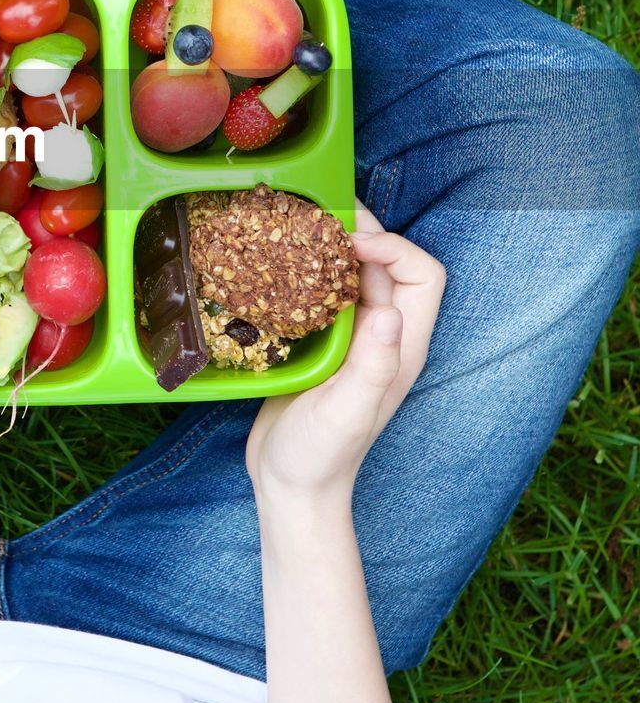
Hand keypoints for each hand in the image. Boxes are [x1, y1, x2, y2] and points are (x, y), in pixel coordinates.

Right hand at [246, 203, 444, 503]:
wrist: (291, 488)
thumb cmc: (321, 456)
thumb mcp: (346, 412)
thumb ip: (373, 364)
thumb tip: (391, 312)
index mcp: (402, 348)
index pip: (423, 275)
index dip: (394, 247)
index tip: (349, 242)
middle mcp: (385, 336)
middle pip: (390, 264)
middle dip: (362, 232)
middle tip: (319, 214)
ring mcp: (354, 339)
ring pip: (356, 274)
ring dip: (334, 246)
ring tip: (298, 228)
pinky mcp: (323, 343)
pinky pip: (324, 292)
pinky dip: (308, 269)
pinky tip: (278, 264)